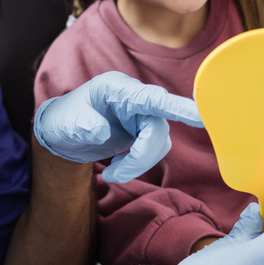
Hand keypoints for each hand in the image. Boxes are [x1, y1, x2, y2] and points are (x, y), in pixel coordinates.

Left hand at [33, 72, 203, 182]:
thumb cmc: (64, 120)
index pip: (153, 98)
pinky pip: (153, 150)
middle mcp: (134, 99)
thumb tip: (100, 132)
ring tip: (111, 174)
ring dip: (138, 164)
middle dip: (141, 157)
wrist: (62, 133)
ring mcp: (140, 115)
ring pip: (158, 143)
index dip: (178, 108)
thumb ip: (83, 125)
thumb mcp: (66, 124)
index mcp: (117, 89)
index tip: (201, 117)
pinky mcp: (142, 131)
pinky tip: (116, 168)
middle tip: (113, 175)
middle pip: (157, 129)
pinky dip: (137, 165)